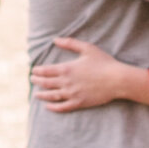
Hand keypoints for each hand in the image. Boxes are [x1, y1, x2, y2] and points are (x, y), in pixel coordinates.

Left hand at [32, 38, 148, 111]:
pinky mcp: (79, 103)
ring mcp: (72, 94)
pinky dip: (53, 107)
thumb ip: (70, 43)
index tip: (33, 70)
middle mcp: (67, 82)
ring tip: (36, 94)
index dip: (38, 71)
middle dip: (37, 81)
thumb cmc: (103, 62)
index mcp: (67, 68)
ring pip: (52, 96)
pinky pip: (62, 107)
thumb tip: (55, 39)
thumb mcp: (87, 48)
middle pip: (46, 83)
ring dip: (42, 95)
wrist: (117, 79)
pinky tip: (48, 106)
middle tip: (31, 80)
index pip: (46, 71)